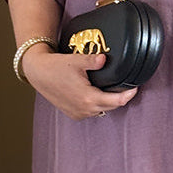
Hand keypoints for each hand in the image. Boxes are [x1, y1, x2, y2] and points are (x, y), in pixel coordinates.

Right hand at [21, 47, 136, 120]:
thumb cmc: (55, 66)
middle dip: (120, 97)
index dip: (129, 94)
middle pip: (111, 106)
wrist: (37, 73)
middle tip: (126, 86)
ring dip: (108, 101)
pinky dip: (96, 104)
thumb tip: (105, 59)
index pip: (117, 101)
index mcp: (88, 98)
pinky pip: (91, 111)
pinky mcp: (73, 114)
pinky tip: (97, 94)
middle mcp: (85, 110)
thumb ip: (94, 60)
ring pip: (101, 110)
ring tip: (112, 89)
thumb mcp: (77, 61)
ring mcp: (78, 113)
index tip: (135, 87)